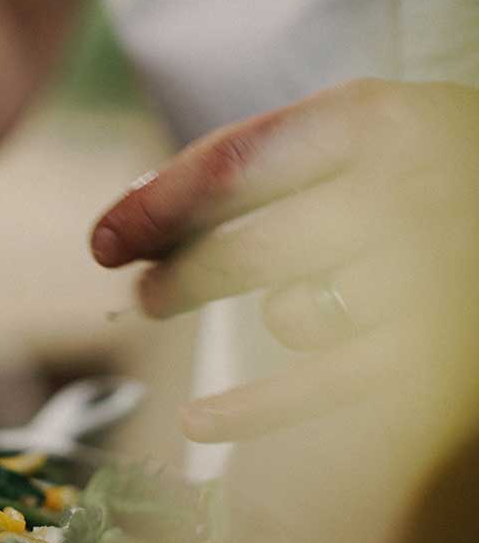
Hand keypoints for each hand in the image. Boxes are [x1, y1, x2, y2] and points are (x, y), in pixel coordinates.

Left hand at [90, 79, 478, 441]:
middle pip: (246, 247)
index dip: (154, 208)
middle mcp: (406, 192)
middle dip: (176, 276)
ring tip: (244, 308)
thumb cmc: (430, 170)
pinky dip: (255, 411)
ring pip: (292, 314)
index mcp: (379, 122)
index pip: (232, 166)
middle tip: (144, 293)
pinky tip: (199, 420)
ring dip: (255, 319)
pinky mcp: (440, 353)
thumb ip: (259, 159)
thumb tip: (130, 214)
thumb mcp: (364, 132)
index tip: (104, 240)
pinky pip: (326, 388)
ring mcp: (429, 275)